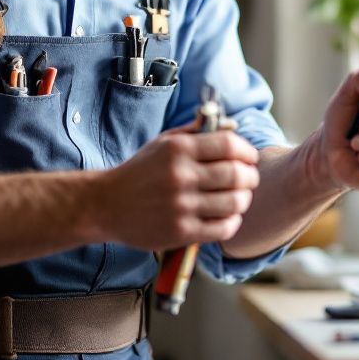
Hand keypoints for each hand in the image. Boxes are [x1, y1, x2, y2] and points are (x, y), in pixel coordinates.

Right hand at [99, 126, 260, 249]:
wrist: (107, 204)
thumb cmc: (140, 171)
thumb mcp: (163, 143)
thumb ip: (196, 133)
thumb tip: (231, 127)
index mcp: (178, 149)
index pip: (229, 145)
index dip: (247, 151)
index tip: (250, 158)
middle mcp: (181, 176)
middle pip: (237, 174)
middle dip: (250, 176)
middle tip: (249, 179)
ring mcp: (181, 206)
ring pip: (235, 202)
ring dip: (244, 199)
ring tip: (239, 197)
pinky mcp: (181, 232)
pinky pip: (224, 228)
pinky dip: (233, 221)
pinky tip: (227, 216)